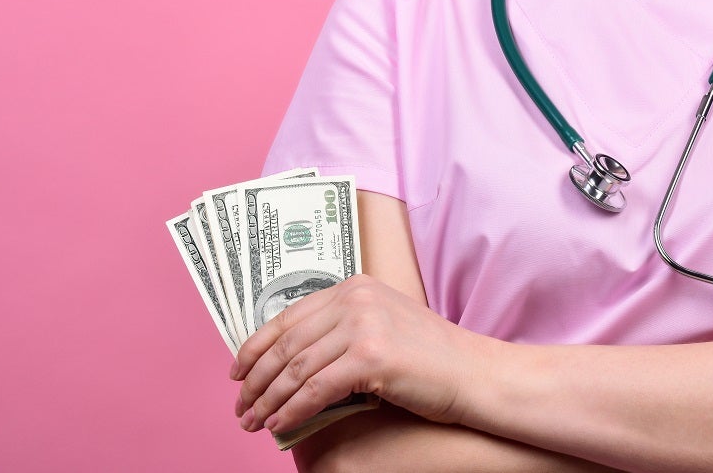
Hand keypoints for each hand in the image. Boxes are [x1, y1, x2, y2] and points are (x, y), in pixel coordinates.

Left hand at [231, 274, 490, 433]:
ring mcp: (364, 325)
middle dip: (256, 380)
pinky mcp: (372, 357)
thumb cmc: (432, 360)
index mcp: (355, 287)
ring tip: (254, 422)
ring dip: (268, 400)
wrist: (474, 374)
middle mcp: (356, 299)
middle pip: (286, 344)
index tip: (238, 372)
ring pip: (296, 369)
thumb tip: (291, 361)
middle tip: (241, 406)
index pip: (287, 316)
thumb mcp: (383, 328)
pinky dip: (292, 410)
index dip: (254, 347)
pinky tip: (280, 425)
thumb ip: (342, 331)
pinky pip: (316, 390)